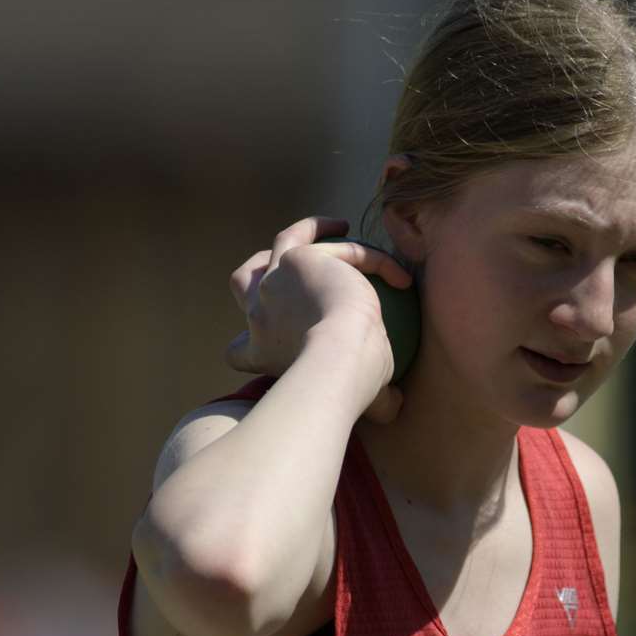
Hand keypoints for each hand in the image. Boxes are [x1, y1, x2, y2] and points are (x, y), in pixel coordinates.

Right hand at [224, 215, 410, 423]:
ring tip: (334, 228)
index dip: (246, 344)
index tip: (264, 342)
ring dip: (302, 235)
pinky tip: (357, 231)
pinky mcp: (293, 261)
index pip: (239, 352)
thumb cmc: (348, 388)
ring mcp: (270, 286)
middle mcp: (257, 317)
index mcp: (263, 354)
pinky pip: (322, 243)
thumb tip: (396, 407)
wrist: (336, 363)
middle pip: (241, 283)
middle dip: (255, 272)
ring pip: (277, 247)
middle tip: (286, 269)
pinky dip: (343, 240)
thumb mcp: (361, 397)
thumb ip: (376, 402)